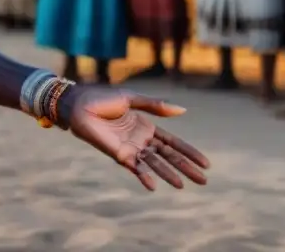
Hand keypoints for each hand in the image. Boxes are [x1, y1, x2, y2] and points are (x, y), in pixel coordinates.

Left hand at [67, 86, 209, 190]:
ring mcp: (131, 148)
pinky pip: (134, 167)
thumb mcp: (131, 99)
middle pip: (168, 156)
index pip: (173, 142)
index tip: (206, 163)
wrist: (79, 104)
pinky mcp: (118, 154)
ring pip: (155, 163)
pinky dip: (144, 175)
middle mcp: (141, 140)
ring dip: (168, 174)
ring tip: (183, 185)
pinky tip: (154, 185)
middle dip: (185, 167)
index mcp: (147, 126)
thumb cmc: (102, 98)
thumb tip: (183, 110)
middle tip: (203, 180)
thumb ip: (155, 105)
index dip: (189, 152)